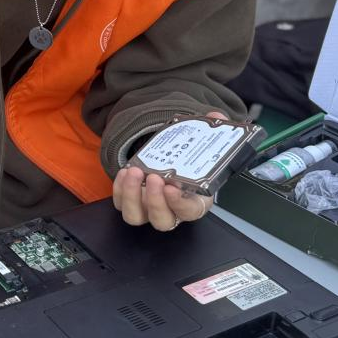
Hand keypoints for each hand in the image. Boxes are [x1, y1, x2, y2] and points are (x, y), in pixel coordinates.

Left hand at [112, 111, 226, 230]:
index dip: (180, 203)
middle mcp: (171, 210)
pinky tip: (124, 172)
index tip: (172, 187)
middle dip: (155, 201)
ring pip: (136, 217)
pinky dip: (120, 189)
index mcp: (195, 201)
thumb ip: (213, 131)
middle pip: (162, 220)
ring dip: (132, 195)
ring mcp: (148, 209)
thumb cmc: (190, 162)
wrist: (173, 163)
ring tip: (134, 171)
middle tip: (154, 177)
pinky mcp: (131, 203)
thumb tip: (217, 117)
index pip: (190, 212)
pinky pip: (120, 204)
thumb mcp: (204, 146)